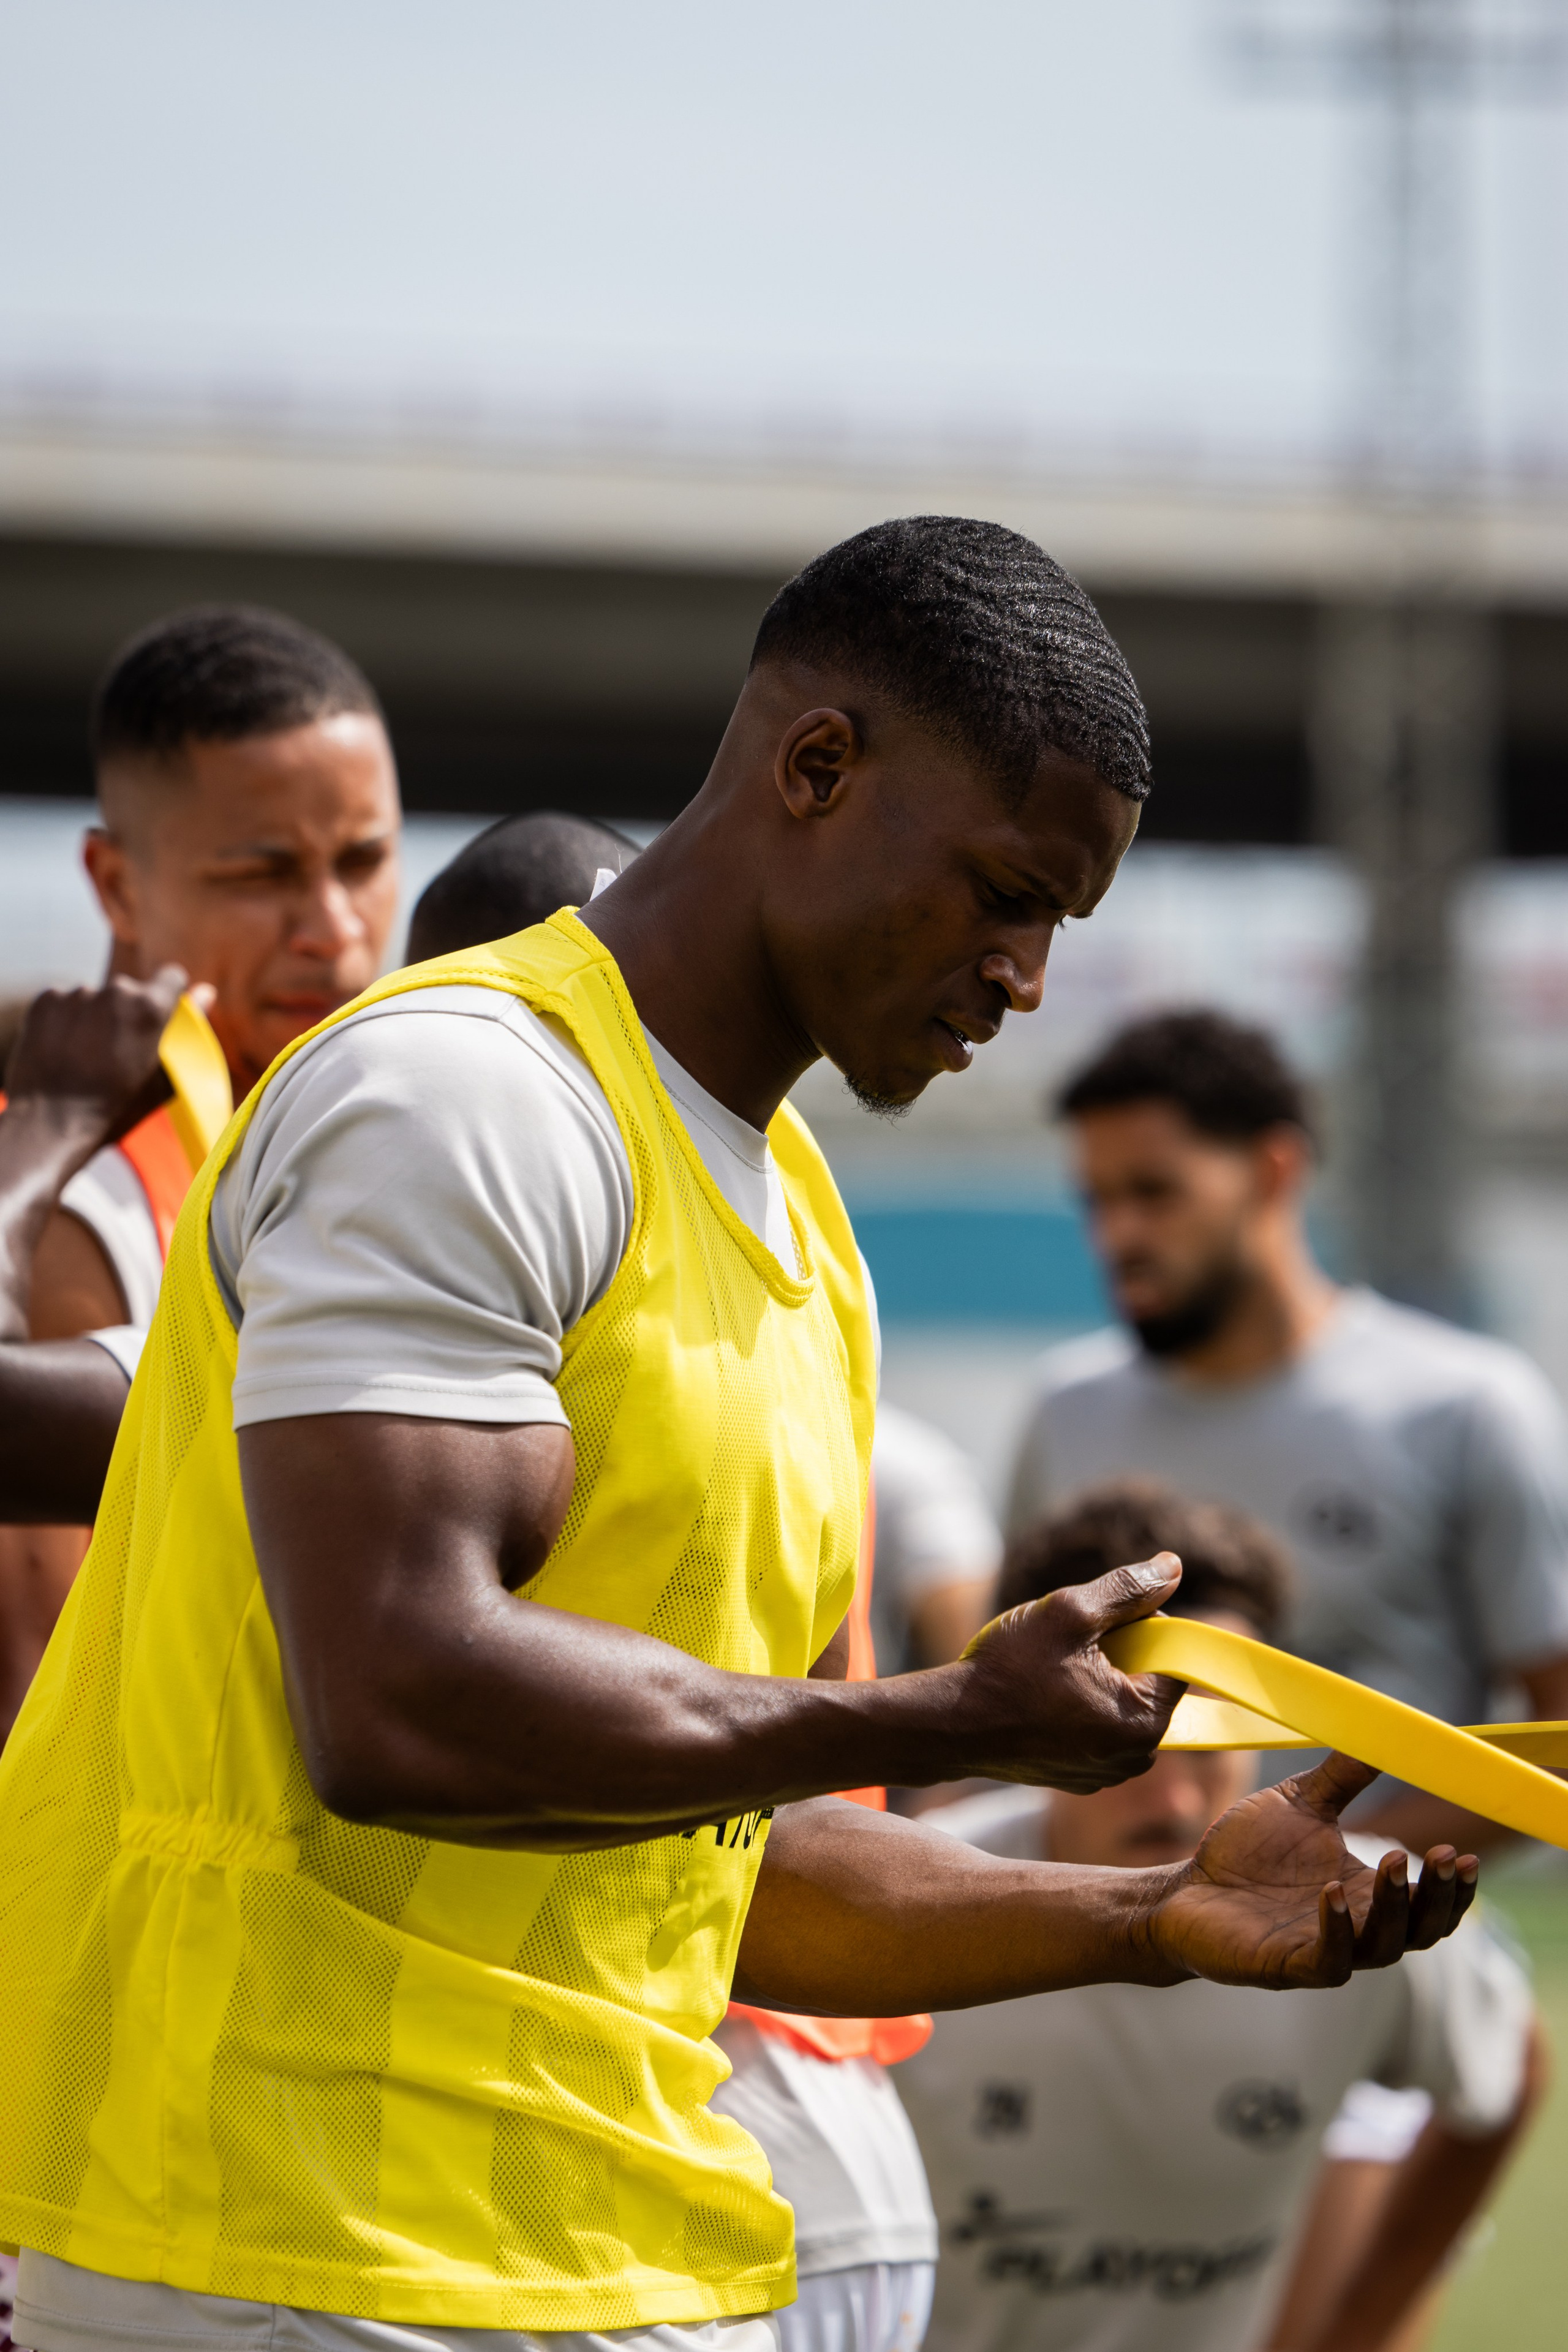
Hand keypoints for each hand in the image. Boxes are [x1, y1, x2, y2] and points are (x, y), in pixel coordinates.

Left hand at [4, 966, 194, 1146]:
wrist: (51, 1124)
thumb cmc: (116, 1108)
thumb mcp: (164, 1076)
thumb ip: (189, 1030)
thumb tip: (207, 991)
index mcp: (151, 1007)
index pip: (172, 977)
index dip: (168, 997)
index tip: (157, 1020)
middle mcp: (115, 990)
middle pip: (128, 990)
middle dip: (125, 1013)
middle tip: (115, 1053)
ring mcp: (77, 993)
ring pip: (94, 998)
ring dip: (93, 1018)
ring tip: (84, 1057)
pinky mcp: (45, 1001)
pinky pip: (63, 1002)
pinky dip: (64, 1021)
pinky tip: (61, 1051)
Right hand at [948, 1553, 1186, 1791]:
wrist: (950, 1724)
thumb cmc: (1009, 1669)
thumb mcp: (1071, 1612)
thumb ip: (1127, 1589)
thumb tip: (1173, 1567)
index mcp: (1143, 1723)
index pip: (1174, 1661)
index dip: (1142, 1629)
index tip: (1098, 1623)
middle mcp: (1133, 1759)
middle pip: (1149, 1685)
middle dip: (1119, 1656)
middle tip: (1070, 1645)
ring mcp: (1105, 1773)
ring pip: (1121, 1705)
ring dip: (1098, 1679)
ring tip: (1051, 1670)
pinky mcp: (1079, 1777)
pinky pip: (1098, 1729)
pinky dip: (1080, 1706)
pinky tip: (1042, 1694)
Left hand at [1143, 1753, 1478, 1989]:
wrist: (1184, 1886)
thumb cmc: (1246, 1852)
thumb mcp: (1301, 1804)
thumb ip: (1343, 1777)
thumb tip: (1386, 1732)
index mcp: (1366, 1894)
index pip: (1428, 1905)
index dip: (1452, 1887)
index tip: (1464, 1854)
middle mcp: (1356, 1928)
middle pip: (1420, 1930)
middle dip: (1438, 1897)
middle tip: (1446, 1857)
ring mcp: (1322, 1949)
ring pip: (1381, 1946)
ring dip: (1393, 1907)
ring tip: (1393, 1861)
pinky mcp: (1285, 1964)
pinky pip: (1327, 1959)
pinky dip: (1337, 1929)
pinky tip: (1333, 1892)